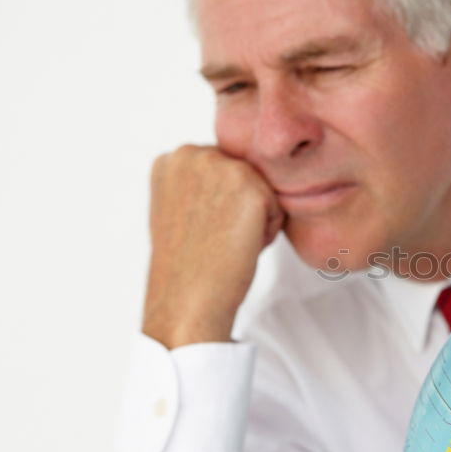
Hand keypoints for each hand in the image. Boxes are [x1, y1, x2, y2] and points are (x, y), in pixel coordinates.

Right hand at [141, 145, 285, 348]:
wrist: (188, 297)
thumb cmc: (187, 263)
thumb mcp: (179, 207)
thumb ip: (198, 182)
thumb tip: (228, 175)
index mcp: (172, 159)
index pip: (222, 171)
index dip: (219, 206)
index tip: (201, 229)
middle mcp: (194, 154)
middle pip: (246, 176)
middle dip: (238, 208)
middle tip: (214, 238)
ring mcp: (222, 167)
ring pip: (264, 191)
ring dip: (254, 219)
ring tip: (225, 241)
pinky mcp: (251, 187)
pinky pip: (278, 209)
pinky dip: (267, 232)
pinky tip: (239, 246)